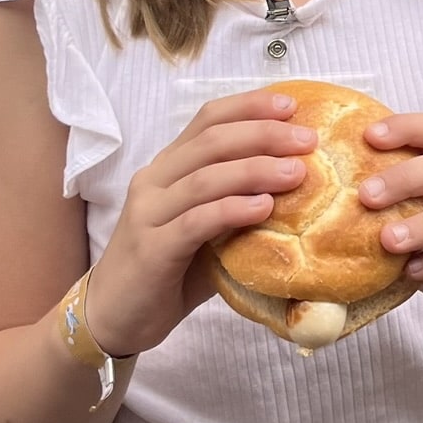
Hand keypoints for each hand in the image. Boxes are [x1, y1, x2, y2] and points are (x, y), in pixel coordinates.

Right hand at [85, 92, 318, 357]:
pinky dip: (232, 210)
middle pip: (210, 141)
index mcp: (168, 167)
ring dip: (255, 171)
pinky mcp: (150, 248)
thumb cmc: (170, 270)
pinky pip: (194, 222)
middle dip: (263, 135)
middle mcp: (154, 181)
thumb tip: (299, 184)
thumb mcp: (208, 229)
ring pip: (204, 178)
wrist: (116, 315)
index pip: (207, 120)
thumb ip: (239, 204)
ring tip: (296, 173)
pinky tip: (263, 208)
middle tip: (306, 141)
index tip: (290, 106)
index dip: (248, 107)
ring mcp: (148, 213)